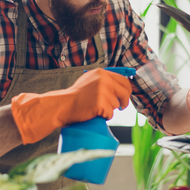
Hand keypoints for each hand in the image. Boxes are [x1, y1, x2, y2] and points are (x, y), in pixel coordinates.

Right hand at [11, 68, 131, 143]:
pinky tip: (94, 113)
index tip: (124, 96)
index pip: (124, 80)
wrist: (63, 104)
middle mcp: (104, 80)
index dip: (126, 90)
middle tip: (121, 107)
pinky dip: (104, 116)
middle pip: (125, 92)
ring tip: (96, 108)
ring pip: (116, 105)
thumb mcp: (90, 80)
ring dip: (109, 109)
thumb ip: (104, 80)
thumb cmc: (75, 95)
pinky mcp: (100, 104)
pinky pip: (110, 114)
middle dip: (124, 101)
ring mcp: (102, 92)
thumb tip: (120, 85)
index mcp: (102, 73)